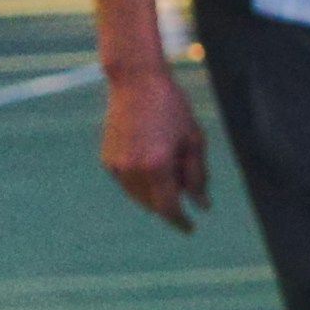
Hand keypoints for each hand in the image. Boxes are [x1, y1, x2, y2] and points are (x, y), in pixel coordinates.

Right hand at [99, 63, 209, 229]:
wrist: (135, 80)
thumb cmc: (171, 107)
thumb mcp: (193, 140)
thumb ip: (198, 176)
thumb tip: (202, 206)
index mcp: (157, 165)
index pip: (168, 208)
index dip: (180, 222)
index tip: (189, 228)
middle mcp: (133, 169)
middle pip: (153, 205)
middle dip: (170, 200)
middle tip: (181, 171)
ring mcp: (116, 165)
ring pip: (139, 197)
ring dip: (154, 192)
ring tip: (165, 157)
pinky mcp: (107, 160)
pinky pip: (127, 183)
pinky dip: (140, 179)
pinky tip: (149, 152)